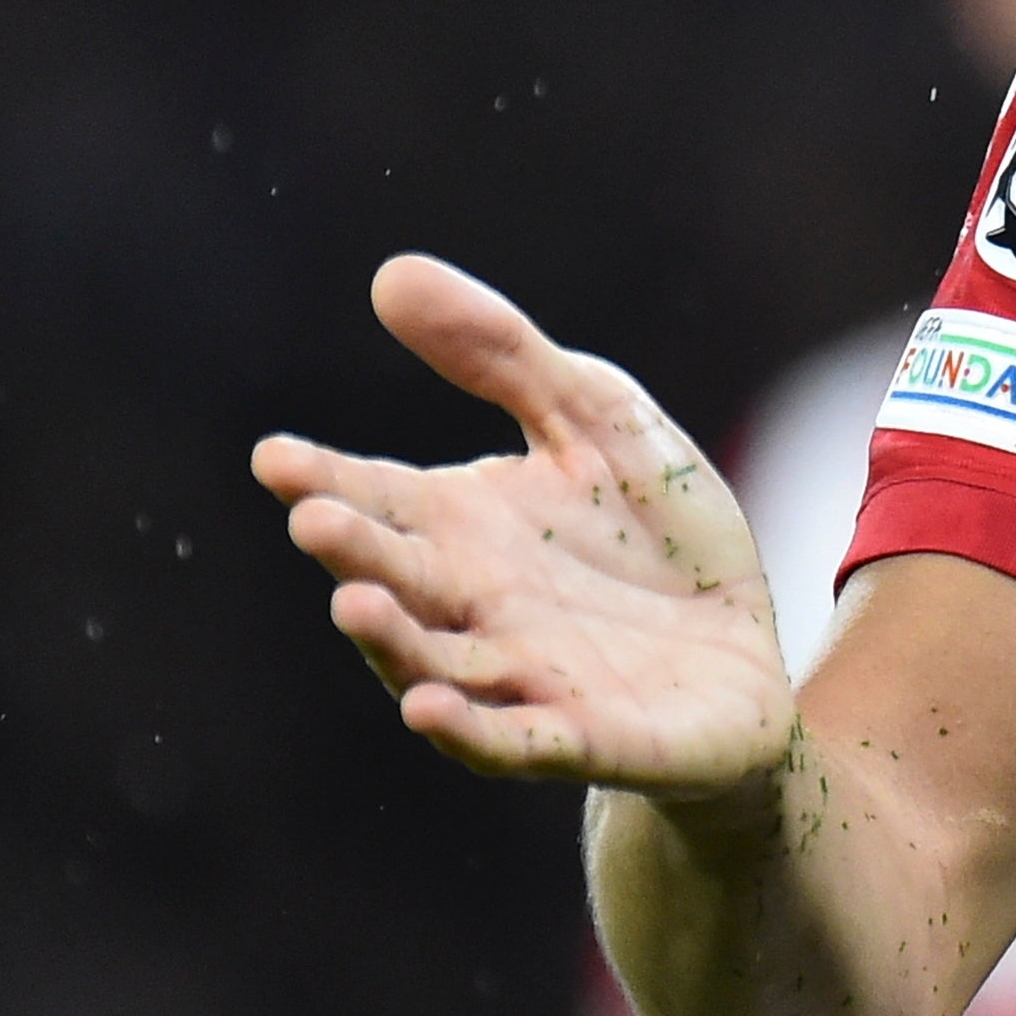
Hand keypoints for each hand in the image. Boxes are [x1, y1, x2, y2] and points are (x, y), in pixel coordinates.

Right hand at [252, 255, 794, 796]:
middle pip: (398, 577)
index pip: (377, 496)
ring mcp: (522, 677)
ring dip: (394, 641)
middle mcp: (472, 606)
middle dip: (354, 551)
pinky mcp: (585, 736)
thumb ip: (502, 356)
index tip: (275, 457)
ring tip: (354, 602)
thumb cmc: (652, 537)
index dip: (325, 479)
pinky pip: (516, 741)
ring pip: (437, 664)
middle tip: (312, 518)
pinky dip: (470, 731)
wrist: (739, 653)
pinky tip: (428, 709)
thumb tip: (392, 274)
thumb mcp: (595, 421)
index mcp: (462, 526)